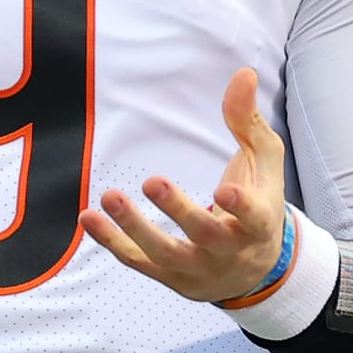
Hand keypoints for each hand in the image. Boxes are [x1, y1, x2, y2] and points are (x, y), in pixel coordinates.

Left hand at [79, 67, 287, 303]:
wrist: (255, 268)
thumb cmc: (259, 201)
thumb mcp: (264, 161)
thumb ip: (248, 120)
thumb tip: (242, 73)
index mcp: (259, 224)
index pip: (254, 218)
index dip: (241, 208)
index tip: (225, 190)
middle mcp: (230, 252)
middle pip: (205, 235)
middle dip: (179, 211)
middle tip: (152, 181)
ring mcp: (199, 270)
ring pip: (166, 254)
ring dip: (135, 228)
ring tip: (108, 197)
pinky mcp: (172, 279)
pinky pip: (139, 263)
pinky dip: (112, 242)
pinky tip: (88, 218)